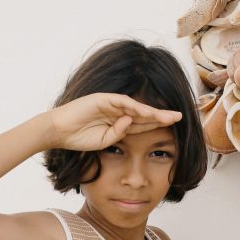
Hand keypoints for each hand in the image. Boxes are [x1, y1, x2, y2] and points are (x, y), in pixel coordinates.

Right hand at [46, 93, 181, 151]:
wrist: (59, 131)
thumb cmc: (79, 138)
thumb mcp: (104, 141)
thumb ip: (119, 134)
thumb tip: (130, 122)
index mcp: (118, 122)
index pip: (142, 123)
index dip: (157, 125)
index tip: (173, 129)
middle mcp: (117, 111)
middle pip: (144, 113)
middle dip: (162, 116)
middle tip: (180, 117)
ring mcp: (110, 104)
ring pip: (137, 107)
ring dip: (153, 112)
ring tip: (169, 116)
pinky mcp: (102, 98)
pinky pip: (123, 102)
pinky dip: (136, 107)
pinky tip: (149, 113)